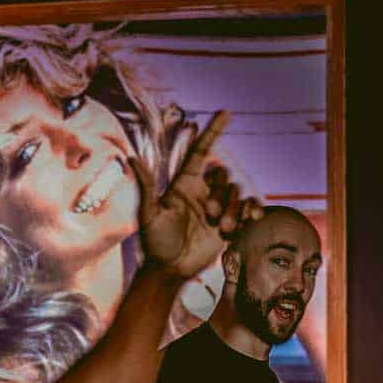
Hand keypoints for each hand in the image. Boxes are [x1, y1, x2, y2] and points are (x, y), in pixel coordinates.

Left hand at [129, 112, 262, 279]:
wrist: (170, 270)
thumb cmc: (155, 243)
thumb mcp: (149, 214)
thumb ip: (146, 186)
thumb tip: (130, 157)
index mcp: (184, 183)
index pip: (202, 150)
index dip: (213, 130)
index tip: (227, 112)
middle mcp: (203, 191)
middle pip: (224, 176)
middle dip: (222, 195)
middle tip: (209, 218)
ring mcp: (217, 206)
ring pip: (237, 194)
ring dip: (234, 209)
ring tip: (223, 229)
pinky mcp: (230, 222)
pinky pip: (249, 208)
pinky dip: (253, 211)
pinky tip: (251, 221)